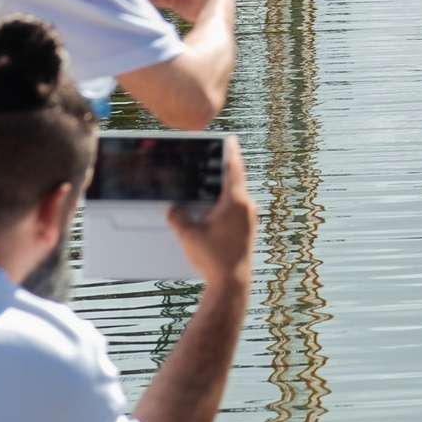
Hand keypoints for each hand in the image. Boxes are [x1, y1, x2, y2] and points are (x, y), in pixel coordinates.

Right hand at [166, 135, 255, 286]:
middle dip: (225, 169)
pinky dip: (227, 202)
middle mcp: (247, 207)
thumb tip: (172, 208)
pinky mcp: (248, 229)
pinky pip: (238, 208)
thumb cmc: (212, 257)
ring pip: (237, 195)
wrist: (231, 282)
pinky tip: (215, 207)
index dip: (231, 152)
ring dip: (225, 187)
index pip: (234, 169)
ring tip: (211, 181)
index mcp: (236, 202)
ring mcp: (250, 218)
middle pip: (236, 180)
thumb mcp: (188, 235)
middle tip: (215, 156)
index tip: (230, 138)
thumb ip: (177, 217)